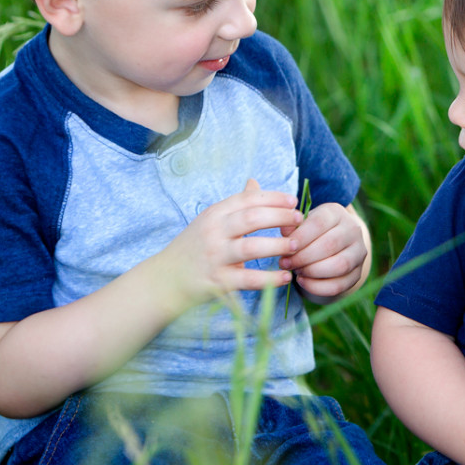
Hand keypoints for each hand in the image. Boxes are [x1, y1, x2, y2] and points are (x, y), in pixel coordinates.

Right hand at [162, 179, 302, 306]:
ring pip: (251, 248)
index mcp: (215, 214)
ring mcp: (215, 257)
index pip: (247, 199)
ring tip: (295, 246)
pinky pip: (248, 279)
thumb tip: (254, 182)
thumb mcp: (210, 220)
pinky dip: (269, 279)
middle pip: (251, 218)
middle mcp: (214, 232)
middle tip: (299, 220)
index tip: (293, 201)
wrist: (165, 280)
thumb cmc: (194, 247)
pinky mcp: (217, 282)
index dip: (273, 198)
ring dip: (276, 246)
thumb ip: (235, 204)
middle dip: (279, 217)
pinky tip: (285, 277)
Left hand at [278, 201, 367, 300]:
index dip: (300, 237)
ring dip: (312, 272)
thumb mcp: (301, 224)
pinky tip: (303, 282)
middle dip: (303, 257)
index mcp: (336, 213)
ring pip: (339, 266)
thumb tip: (285, 233)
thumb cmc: (310, 232)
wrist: (331, 244)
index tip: (285, 248)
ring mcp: (359, 252)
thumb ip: (291, 227)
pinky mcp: (357, 273)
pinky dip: (317, 287)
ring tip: (296, 271)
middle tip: (286, 263)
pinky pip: (339, 285)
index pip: (319, 223)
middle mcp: (353, 230)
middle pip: (330, 245)